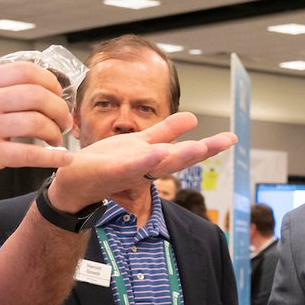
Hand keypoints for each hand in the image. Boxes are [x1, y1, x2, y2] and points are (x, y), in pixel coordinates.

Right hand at [0, 62, 75, 192]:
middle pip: (37, 95)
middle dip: (59, 108)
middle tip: (64, 120)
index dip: (50, 82)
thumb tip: (10, 80)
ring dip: (56, 132)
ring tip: (57, 140)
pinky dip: (53, 158)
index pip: (26, 71)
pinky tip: (64, 159)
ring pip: (37, 123)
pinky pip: (30, 155)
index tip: (57, 95)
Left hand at [46, 112, 236, 212]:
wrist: (72, 183)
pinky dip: (146, 161)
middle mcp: (147, 165)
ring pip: (160, 162)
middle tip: (228, 140)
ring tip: (200, 147)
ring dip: (180, 155)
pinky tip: (159, 152)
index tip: (232, 137)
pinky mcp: (112, 170)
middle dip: (203, 149)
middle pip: (179, 157)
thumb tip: (192, 120)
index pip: (184, 149)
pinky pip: (132, 165)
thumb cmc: (105, 165)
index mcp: (154, 158)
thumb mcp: (140, 144)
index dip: (209, 144)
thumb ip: (166, 132)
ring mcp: (131, 168)